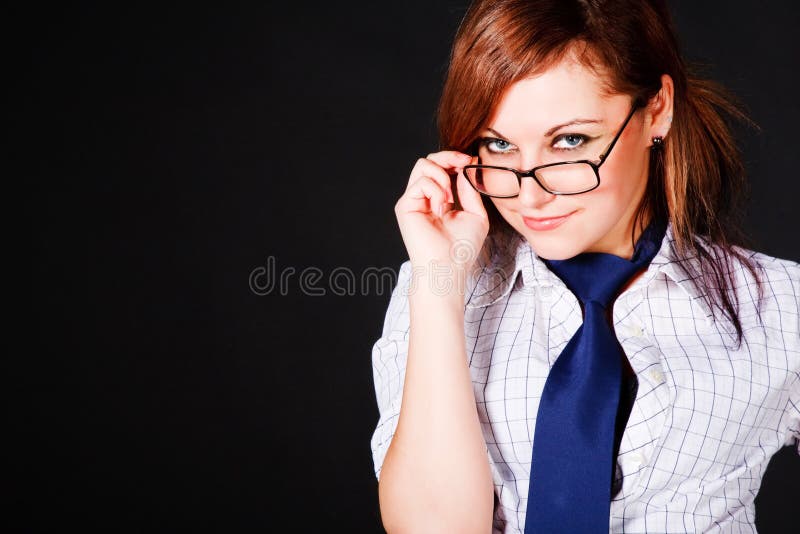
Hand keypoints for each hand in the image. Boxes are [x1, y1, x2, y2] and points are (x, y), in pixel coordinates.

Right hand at [394, 151, 489, 283]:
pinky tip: (441, 208)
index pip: (442, 168)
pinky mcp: (405, 206)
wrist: (448, 268)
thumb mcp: (476, 214)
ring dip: (442, 175)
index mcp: (439, 199)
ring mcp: (413, 201)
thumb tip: (467, 165)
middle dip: (448, 157)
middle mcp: (423, 198)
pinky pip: (421, 182)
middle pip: (429, 160)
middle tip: (463, 163)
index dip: (455, 159)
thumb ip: (470, 189)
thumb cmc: (462, 249)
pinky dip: (435, 191)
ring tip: (449, 198)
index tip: (471, 161)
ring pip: (423, 165)